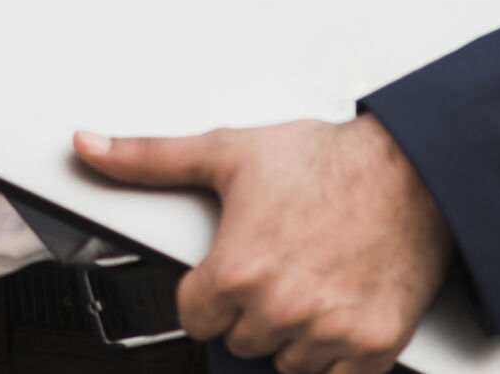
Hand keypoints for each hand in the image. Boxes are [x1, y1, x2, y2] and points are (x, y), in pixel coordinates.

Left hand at [75, 114, 451, 373]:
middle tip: (276, 267)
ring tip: (308, 284)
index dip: (207, 292)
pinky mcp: (374, 347)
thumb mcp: (227, 152)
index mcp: (237, 271)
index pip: (193, 318)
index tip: (227, 274)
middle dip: (250, 310)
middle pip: (239, 340)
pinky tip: (337, 313)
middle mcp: (279, 309)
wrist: (411, 170)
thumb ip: (150, 158)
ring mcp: (328, 334)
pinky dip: (335, 357)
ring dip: (291, 335)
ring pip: (285, 363)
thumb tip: (89, 147)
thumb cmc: (325, 161)